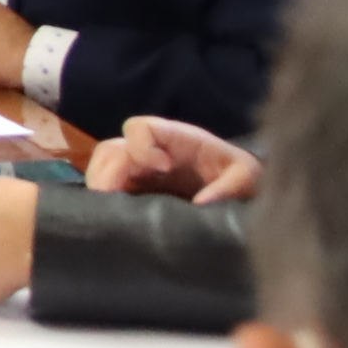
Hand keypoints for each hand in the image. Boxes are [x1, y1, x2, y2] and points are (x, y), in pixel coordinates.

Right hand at [90, 118, 261, 205]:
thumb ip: (230, 186)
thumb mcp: (246, 178)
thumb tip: (201, 204)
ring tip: (113, 211)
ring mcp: (140, 173)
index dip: (142, 147)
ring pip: (102, 169)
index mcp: (176, 139)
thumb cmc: (244, 176)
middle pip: (110, 149)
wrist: (243, 191)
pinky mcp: (137, 193)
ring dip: (101, 188)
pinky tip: (116, 218)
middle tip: (118, 201)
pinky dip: (105, 203)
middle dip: (108, 174)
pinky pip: (109, 192)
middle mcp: (151, 151)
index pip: (141, 128)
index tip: (163, 169)